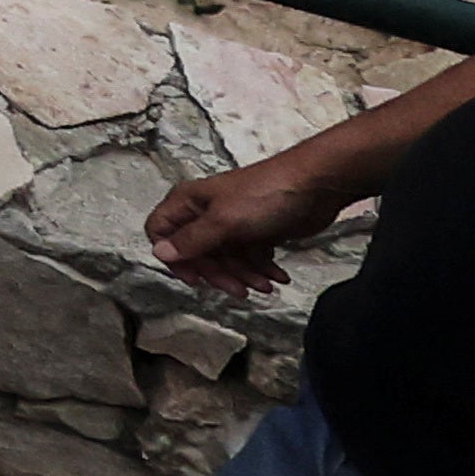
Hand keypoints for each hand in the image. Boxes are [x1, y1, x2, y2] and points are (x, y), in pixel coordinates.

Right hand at [145, 158, 345, 295]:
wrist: (315, 186)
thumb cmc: (264, 197)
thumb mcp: (223, 221)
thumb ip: (191, 240)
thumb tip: (159, 254)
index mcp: (189, 203)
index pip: (160, 231)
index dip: (173, 257)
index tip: (195, 277)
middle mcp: (205, 213)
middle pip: (197, 253)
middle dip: (219, 274)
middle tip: (239, 289)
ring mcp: (231, 223)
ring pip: (225, 259)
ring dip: (245, 276)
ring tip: (267, 285)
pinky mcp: (255, 232)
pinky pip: (249, 258)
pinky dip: (262, 270)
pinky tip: (278, 276)